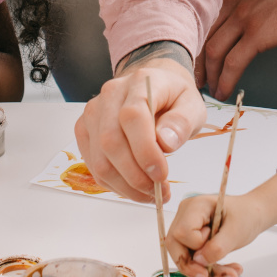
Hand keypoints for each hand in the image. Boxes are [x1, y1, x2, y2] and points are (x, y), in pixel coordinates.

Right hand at [75, 47, 205, 201]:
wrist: (154, 88)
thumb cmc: (173, 99)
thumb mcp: (192, 106)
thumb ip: (182, 122)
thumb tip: (165, 143)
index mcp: (139, 83)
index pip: (132, 116)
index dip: (145, 150)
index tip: (161, 174)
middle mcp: (110, 94)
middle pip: (110, 141)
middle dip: (135, 176)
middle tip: (160, 191)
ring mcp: (93, 113)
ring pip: (100, 160)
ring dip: (125, 186)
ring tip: (150, 194)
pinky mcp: (85, 131)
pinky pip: (94, 166)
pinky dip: (115, 184)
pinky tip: (135, 187)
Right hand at [167, 171, 276, 276]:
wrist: (253, 215)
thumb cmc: (246, 215)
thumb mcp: (236, 231)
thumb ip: (218, 247)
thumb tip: (199, 261)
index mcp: (195, 206)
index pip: (182, 232)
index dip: (197, 245)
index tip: (217, 241)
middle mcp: (185, 215)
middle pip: (175, 245)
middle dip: (192, 266)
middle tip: (209, 276)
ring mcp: (187, 227)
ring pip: (184, 256)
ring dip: (207, 270)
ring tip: (232, 274)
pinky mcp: (192, 240)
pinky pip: (193, 259)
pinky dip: (210, 269)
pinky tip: (229, 270)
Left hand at [200, 0, 276, 98]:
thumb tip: (235, 15)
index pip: (200, 18)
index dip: (193, 42)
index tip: (192, 57)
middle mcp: (228, 0)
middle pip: (201, 36)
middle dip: (195, 62)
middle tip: (195, 80)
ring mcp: (242, 17)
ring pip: (213, 52)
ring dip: (209, 75)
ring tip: (209, 90)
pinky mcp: (257, 33)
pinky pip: (233, 63)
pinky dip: (225, 80)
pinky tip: (224, 91)